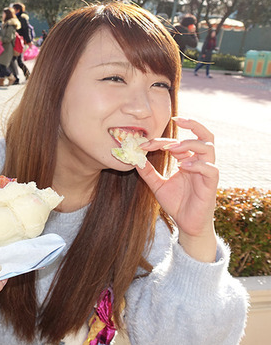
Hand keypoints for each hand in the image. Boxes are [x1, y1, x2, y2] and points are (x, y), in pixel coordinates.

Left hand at [137, 117, 217, 261]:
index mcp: (187, 160)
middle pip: (204, 136)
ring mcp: (207, 173)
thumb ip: (147, 172)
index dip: (160, 140)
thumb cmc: (176, 203)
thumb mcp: (157, 185)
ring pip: (209, 148)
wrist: (186, 225)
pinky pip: (211, 169)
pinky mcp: (211, 185)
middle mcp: (199, 163)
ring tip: (173, 148)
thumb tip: (133, 158)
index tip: (143, 143)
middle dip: (193, 125)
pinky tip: (182, 166)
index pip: (177, 142)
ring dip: (191, 143)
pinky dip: (197, 165)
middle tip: (176, 120)